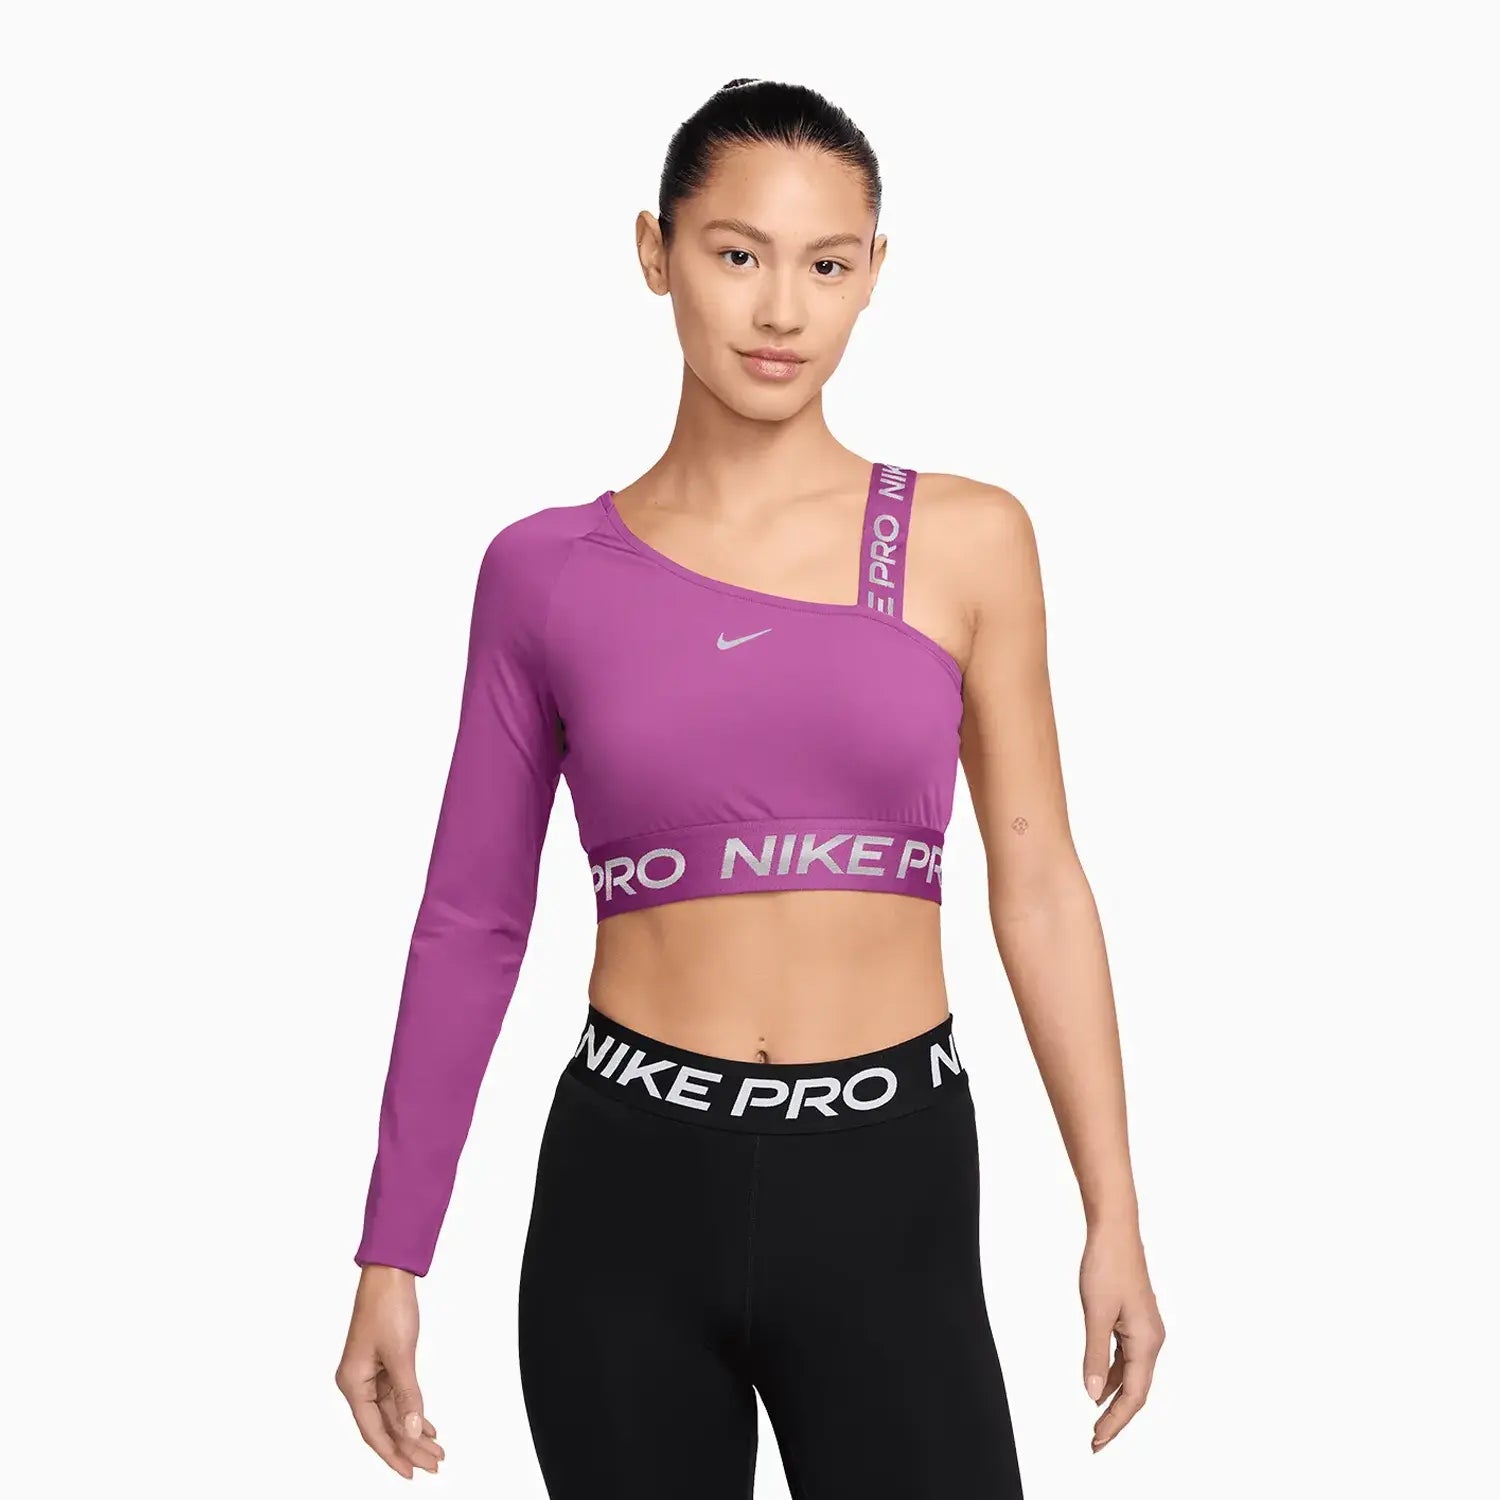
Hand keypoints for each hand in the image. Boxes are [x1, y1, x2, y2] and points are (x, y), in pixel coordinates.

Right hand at [336, 1265, 445, 1476]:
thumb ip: (407, 1395)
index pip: (373, 1430)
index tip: (411, 1473)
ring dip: (414, 1430)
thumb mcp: (400, 1355)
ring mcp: (369, 1374)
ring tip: (436, 1450)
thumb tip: (412, 1429)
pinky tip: (427, 1425)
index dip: (393, 1453)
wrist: (389, 1274)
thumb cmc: (388, 1307)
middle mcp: (357, 1382)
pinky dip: (412, 1410)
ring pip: (392, 1412)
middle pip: (384, 1424)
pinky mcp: (382, 1364)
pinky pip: (396, 1396)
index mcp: (353, 1383)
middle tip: (434, 1464)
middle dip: (410, 1446)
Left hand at [1079, 1223, 1164, 1450]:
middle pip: (1136, 1390)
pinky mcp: (1136, 1321)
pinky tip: (1100, 1384)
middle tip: (1096, 1442)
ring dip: (1115, 1398)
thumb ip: (1094, 1355)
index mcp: (1147, 1342)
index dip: (1115, 1421)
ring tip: (1096, 1421)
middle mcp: (1152, 1340)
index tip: (1097, 1441)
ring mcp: (1146, 1330)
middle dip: (1116, 1417)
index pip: (1133, 1395)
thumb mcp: (1095, 1313)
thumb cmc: (1106, 1266)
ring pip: (1132, 1375)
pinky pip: (1127, 1358)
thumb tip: (1092, 1394)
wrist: (1115, 1231)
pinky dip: (1114, 1374)